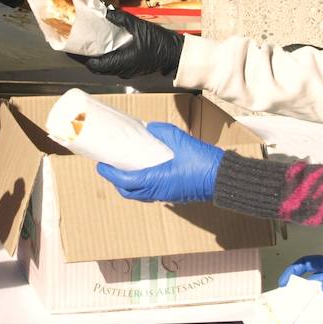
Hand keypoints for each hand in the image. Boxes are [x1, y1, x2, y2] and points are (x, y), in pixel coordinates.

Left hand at [78, 9, 183, 77]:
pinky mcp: (131, 68)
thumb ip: (120, 18)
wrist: (174, 53)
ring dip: (95, 57)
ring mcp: (126, 71)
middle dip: (85, 57)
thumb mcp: (138, 26)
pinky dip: (105, 57)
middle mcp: (121, 70)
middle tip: (76, 44)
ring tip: (87, 43)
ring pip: (104, 67)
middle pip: (96, 67)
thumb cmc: (158, 43)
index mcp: (120, 62)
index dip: (80, 57)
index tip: (70, 48)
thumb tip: (106, 11)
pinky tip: (104, 46)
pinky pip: (113, 65)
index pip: (93, 64)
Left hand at [96, 122, 222, 202]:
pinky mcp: (172, 195)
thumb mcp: (177, 138)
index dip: (109, 173)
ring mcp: (165, 195)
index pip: (124, 180)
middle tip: (110, 167)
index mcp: (154, 179)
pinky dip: (141, 186)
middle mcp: (156, 191)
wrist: (221, 177)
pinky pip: (150, 193)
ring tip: (125, 169)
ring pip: (139, 194)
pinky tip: (144, 173)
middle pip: (128, 191)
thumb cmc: (201, 159)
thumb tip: (146, 128)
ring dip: (128, 184)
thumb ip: (158, 132)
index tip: (101, 164)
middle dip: (116, 181)